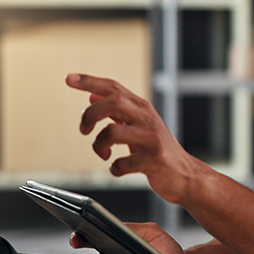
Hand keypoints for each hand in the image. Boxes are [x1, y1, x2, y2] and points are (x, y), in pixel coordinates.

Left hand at [66, 73, 200, 202]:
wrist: (185, 174)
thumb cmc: (158, 150)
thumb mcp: (138, 124)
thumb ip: (116, 110)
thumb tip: (92, 95)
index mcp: (141, 108)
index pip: (113, 86)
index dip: (89, 81)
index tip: (68, 79)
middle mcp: (147, 118)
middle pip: (112, 101)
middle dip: (90, 115)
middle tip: (84, 131)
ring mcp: (152, 138)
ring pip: (113, 132)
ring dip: (98, 146)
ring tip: (103, 154)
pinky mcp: (154, 160)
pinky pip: (123, 163)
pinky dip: (114, 168)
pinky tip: (118, 169)